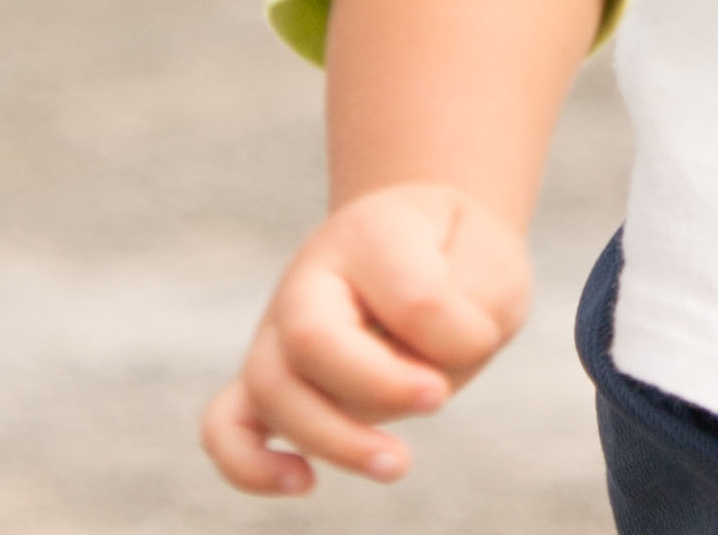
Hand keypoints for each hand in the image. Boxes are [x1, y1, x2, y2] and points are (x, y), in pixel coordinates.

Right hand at [200, 183, 534, 496]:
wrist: (423, 242)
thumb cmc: (459, 259)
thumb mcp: (490, 268)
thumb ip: (462, 317)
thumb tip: (425, 384)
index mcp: (370, 234)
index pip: (405, 294)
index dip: (445, 331)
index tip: (482, 339)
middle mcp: (309, 280)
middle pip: (310, 340)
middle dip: (379, 387)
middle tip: (438, 399)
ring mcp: (278, 330)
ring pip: (271, 390)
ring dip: (332, 438)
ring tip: (396, 464)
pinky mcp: (269, 380)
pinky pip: (227, 425)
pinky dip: (248, 462)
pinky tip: (301, 483)